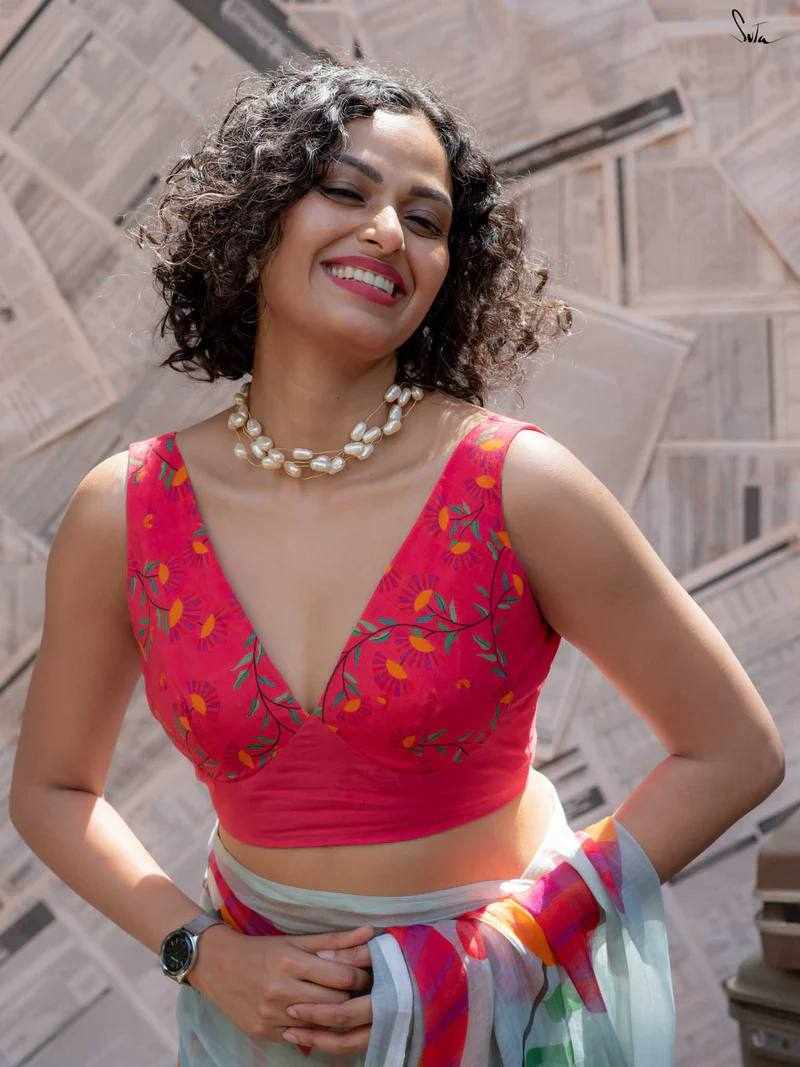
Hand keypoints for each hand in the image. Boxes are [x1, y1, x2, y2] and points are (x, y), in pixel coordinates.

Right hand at [186, 922, 373, 1048]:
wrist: (215, 965)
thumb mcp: (294, 940)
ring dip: (335, 1016)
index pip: (341, 977)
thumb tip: (369, 933)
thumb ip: (334, 940)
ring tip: (343, 1005)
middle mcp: (280, 990)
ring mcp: (271, 1016)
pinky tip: (318, 1018)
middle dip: (352, 997)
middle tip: (362, 992)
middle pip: (334, 1002)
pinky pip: (300, 1037)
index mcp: (290, 962)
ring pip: (320, 1024)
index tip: (368, 975)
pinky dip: (313, 1029)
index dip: (361, 977)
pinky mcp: (263, 1033)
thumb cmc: (260, 949)